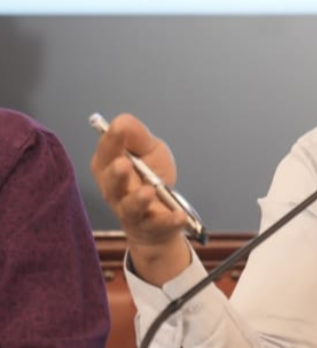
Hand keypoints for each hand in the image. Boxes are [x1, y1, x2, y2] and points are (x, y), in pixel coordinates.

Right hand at [90, 113, 190, 283]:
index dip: (111, 141)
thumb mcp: (149, 150)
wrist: (162, 214)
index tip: (118, 128)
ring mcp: (132, 211)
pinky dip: (169, 221)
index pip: (106, 153)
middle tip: (123, 164)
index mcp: (110, 168)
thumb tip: (122, 121)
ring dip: (138, 199)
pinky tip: (178, 215)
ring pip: (131, 207)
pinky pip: (159, 225)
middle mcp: (115, 191)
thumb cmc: (150, 178)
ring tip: (148, 191)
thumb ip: (137, 137)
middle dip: (116, 174)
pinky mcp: (152, 227)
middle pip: (112, 184)